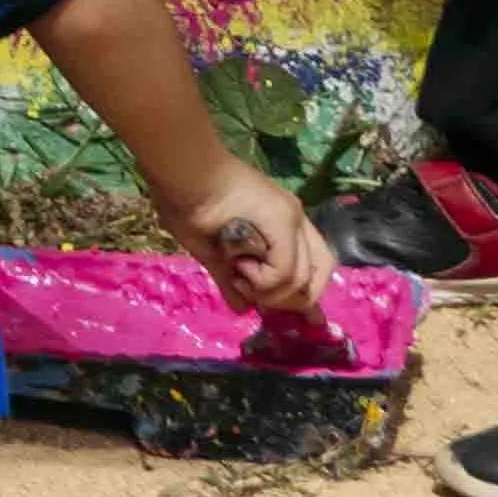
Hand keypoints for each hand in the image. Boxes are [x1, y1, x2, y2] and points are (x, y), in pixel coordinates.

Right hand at [167, 157, 339, 324]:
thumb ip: (232, 280)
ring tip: (238, 275)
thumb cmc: (189, 204)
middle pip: (316, 277)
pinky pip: (285, 271)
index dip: (308, 296)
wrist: (181, 176)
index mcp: (283, 224)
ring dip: (267, 290)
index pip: (314, 266)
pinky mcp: (283, 220)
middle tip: (256, 298)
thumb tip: (243, 308)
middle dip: (289, 301)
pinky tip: (239, 268)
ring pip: (299, 280)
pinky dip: (262, 281)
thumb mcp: (216, 254)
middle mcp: (296, 220)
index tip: (303, 319)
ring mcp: (292, 218)